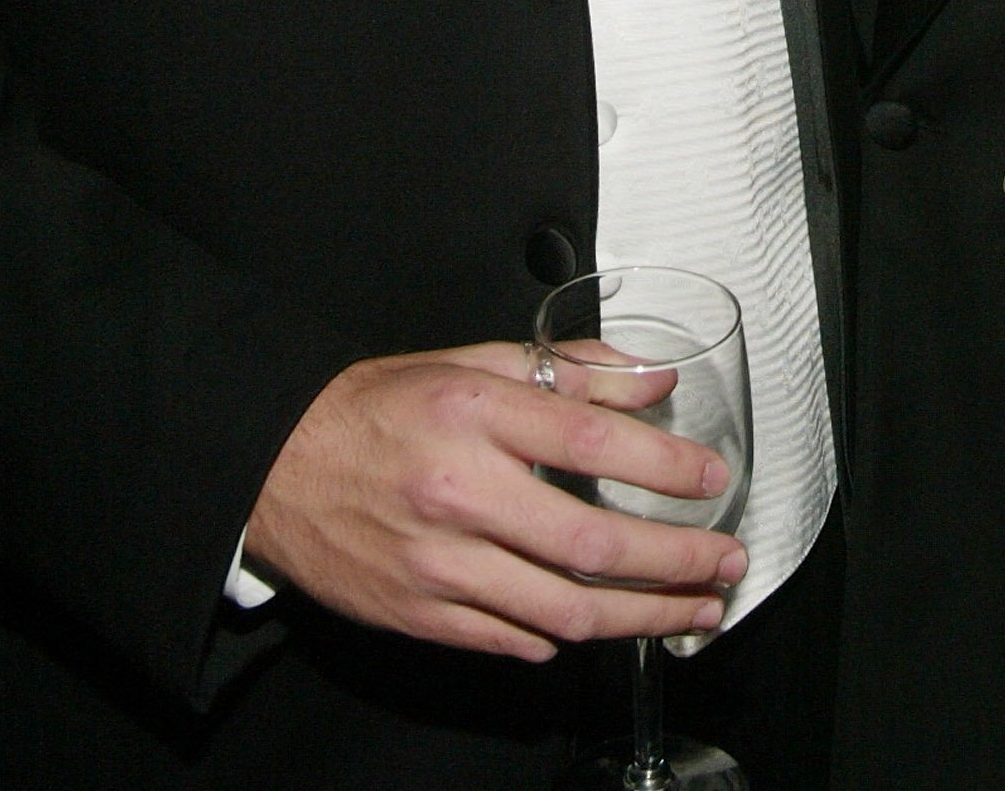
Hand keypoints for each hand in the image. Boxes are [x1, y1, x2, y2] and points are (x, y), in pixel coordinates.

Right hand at [244, 342, 746, 658]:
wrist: (278, 466)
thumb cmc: (381, 408)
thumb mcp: (474, 364)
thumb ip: (571, 371)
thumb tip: (654, 383)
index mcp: (476, 413)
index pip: (594, 440)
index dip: (666, 465)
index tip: (712, 480)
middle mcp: (461, 492)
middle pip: (592, 542)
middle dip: (676, 561)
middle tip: (725, 562)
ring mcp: (441, 565)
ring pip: (564, 610)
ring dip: (643, 617)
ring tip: (694, 608)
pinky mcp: (422, 616)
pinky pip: (514, 641)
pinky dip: (567, 639)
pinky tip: (605, 626)